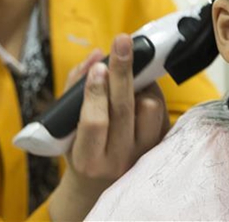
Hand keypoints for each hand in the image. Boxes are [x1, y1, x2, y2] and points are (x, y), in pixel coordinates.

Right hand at [48, 35, 169, 220]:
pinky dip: (151, 92)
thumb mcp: (66, 125)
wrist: (99, 186)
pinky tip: (140, 88)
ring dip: (140, 84)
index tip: (97, 67)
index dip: (96, 93)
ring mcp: (144, 156)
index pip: (95, 122)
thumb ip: (75, 89)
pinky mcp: (162, 148)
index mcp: (88, 159)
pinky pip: (162, 111)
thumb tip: (95, 56)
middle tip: (122, 42)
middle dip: (122, 72)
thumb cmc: (79, 149)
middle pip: (124, 110)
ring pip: (150, 108)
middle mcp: (118, 161)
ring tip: (129, 75)